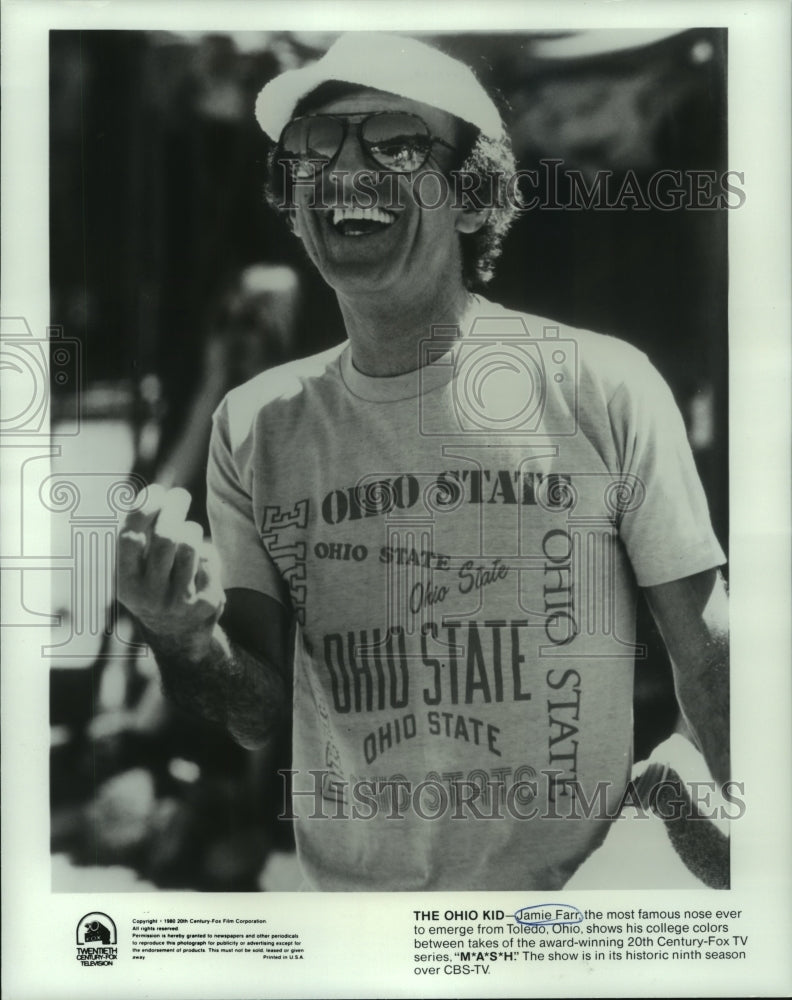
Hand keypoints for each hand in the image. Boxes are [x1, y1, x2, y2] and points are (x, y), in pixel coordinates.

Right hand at [117, 485, 224, 654]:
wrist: (179, 635)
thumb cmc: (153, 586)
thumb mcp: (136, 571)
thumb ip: (138, 538)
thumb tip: (152, 493)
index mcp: (126, 584)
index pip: (130, 538)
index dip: (143, 508)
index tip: (156, 490)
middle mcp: (150, 596)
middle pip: (166, 536)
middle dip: (173, 508)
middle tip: (179, 496)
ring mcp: (180, 601)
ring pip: (189, 544)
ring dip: (190, 529)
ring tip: (186, 531)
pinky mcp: (207, 602)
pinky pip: (208, 559)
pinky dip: (204, 552)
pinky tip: (198, 560)